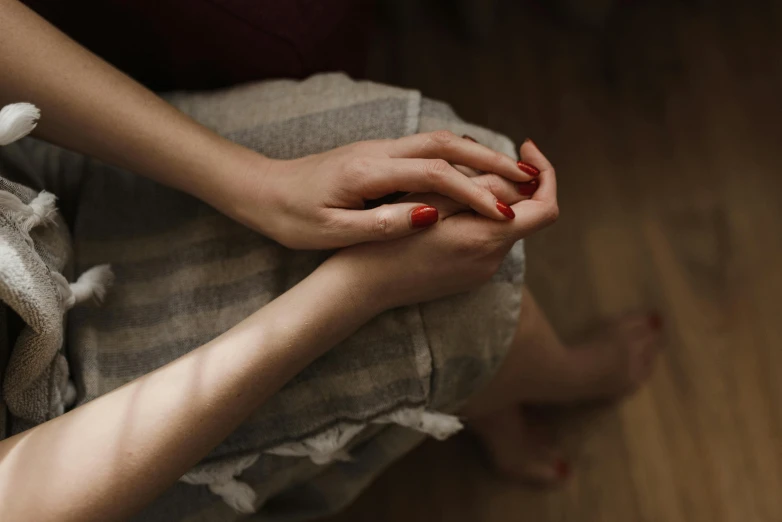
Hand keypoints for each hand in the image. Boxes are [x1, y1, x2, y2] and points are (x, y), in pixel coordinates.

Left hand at [215, 131, 536, 248]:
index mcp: (370, 171)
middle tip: (529, 178)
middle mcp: (380, 152)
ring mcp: (379, 149)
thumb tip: (432, 216)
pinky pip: (427, 149)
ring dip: (477, 154)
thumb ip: (384, 222)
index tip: (505, 215)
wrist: (260, 190)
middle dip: (491, 160)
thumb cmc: (291, 216)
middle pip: (447, 144)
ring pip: (439, 142)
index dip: (475, 194)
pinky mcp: (376, 155)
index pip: (437, 174)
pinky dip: (457, 157)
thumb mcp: (333, 231)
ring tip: (511, 173)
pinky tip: (471, 172)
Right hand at [325, 140, 557, 311]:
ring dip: (492, 198)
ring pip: (505, 225)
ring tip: (456, 177)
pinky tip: (448, 206)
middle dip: (512, 181)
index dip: (545, 173)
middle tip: (479, 156)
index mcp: (485, 240)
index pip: (547, 208)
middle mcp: (491, 261)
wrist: (359, 287)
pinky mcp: (468, 277)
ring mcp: (481, 273)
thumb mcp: (430, 203)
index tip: (525, 149)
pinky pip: (487, 240)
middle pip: (526, 214)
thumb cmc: (386, 241)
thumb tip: (520, 178)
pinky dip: (479, 217)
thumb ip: (480, 189)